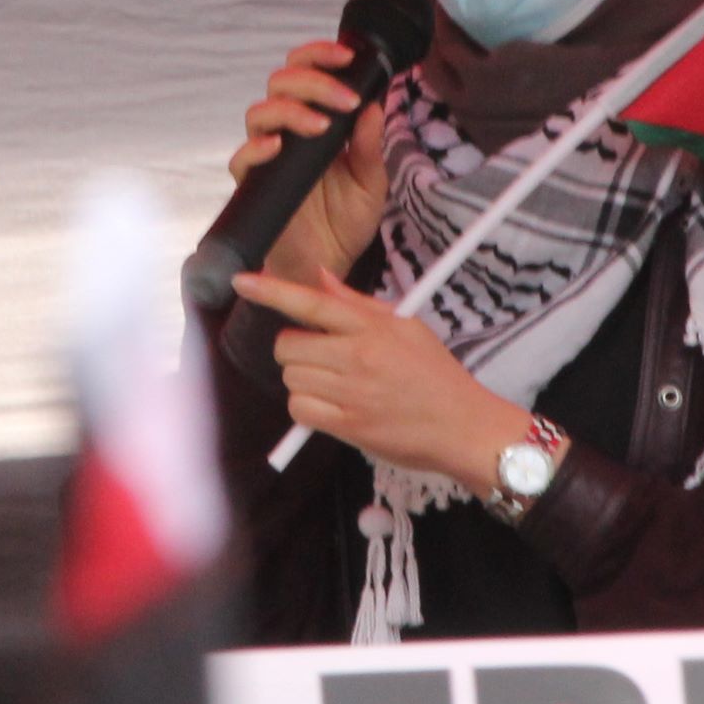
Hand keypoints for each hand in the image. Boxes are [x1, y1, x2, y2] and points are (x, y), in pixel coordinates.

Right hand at [230, 40, 387, 286]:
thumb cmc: (345, 224)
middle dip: (312, 81)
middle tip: (343, 100)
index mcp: (316, 122)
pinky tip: (278, 147)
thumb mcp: (371, 182)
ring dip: (291, 110)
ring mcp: (268, 157)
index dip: (320, 56)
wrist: (325, 269)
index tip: (347, 57)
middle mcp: (287, 133)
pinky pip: (242, 158)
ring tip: (321, 127)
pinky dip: (258, 147)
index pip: (306, 72)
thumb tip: (374, 103)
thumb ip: (368, 145)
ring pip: (260, 112)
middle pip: (281, 83)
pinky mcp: (253, 185)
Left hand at [233, 269, 525, 491]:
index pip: (311, 301)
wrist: (462, 426)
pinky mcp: (347, 425)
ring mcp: (351, 391)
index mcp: (372, 326)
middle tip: (323, 358)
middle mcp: (358, 355)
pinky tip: (331, 407)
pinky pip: (300, 409)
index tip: (241, 281)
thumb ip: (357, 303)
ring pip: (290, 378)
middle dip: (295, 351)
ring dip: (303, 381)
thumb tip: (319, 278)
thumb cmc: (436, 375)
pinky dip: (307, 409)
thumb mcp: (405, 326)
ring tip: (336, 386)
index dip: (271, 290)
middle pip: (288, 344)